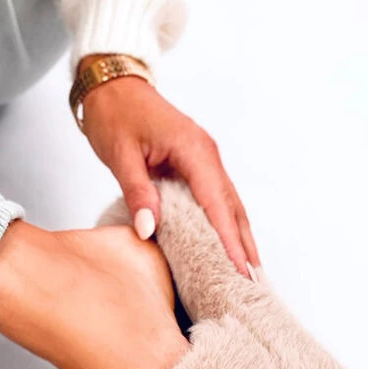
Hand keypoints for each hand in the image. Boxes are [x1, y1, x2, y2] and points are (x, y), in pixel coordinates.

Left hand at [79, 65, 259, 277]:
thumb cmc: (116, 114)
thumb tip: (148, 229)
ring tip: (248, 272)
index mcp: (194, 151)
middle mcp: (207, 156)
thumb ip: (137, 192)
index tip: (239, 269)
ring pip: (229, 205)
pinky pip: (217, 199)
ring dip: (240, 237)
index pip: (217, 204)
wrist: (114, 85)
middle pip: (233, 208)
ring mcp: (205, 159)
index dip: (229, 240)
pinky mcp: (197, 164)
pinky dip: (226, 224)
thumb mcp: (121, 155)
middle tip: (253, 283)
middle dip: (244, 245)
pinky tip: (228, 245)